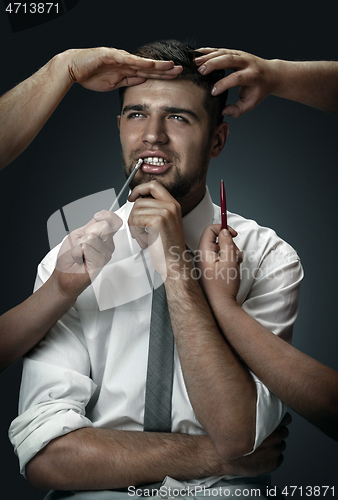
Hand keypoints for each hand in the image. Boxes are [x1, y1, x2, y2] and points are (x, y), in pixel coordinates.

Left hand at [53, 209, 121, 298]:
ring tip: (80, 253)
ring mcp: (106, 253)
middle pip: (104, 226)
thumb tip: (101, 217)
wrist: (65, 274)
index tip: (97, 218)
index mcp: (102, 235)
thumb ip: (91, 225)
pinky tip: (81, 259)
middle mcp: (107, 244)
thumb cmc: (69, 257)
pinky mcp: (101, 261)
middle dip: (88, 232)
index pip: (114, 221)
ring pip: (92, 237)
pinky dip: (78, 252)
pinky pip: (87, 248)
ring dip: (79, 245)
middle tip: (83, 243)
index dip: (107, 216)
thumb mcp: (77, 234)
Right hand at [64, 47, 182, 91]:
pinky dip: (140, 62)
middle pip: (149, 67)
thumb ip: (128, 82)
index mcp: (127, 70)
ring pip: (142, 62)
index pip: (148, 74)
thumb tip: (142, 84)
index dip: (162, 76)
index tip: (175, 78)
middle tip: (181, 70)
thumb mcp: (114, 84)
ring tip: (171, 67)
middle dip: (165, 70)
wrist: (73, 67)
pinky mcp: (111, 56)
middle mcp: (126, 62)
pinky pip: (128, 60)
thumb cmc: (90, 75)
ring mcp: (120, 58)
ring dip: (157, 65)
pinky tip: (151, 65)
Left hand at [127, 181, 185, 277]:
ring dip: (134, 227)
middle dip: (134, 216)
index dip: (139, 189)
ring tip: (144, 238)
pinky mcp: (158, 221)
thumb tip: (138, 201)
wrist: (175, 264)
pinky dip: (136, 233)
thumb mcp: (164, 224)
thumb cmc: (168, 249)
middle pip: (140, 200)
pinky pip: (136, 220)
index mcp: (173, 205)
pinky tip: (145, 240)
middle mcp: (171, 206)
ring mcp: (166, 212)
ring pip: (136, 210)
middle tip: (139, 230)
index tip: (132, 197)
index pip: (153, 185)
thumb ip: (155, 210)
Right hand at [194, 48, 275, 116]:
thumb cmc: (259, 90)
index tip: (213, 92)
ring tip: (195, 62)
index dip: (224, 84)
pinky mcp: (235, 52)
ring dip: (208, 56)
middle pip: (229, 60)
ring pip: (224, 52)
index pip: (237, 78)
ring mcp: (241, 55)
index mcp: (253, 76)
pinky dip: (209, 51)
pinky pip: (221, 49)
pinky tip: (198, 54)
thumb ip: (237, 110)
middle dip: (214, 64)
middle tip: (201, 72)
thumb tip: (223, 111)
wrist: (270, 74)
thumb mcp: (251, 103)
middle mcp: (247, 62)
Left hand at [197, 224, 241, 305]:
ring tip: (234, 266)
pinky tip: (232, 270)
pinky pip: (221, 259)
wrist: (221, 306)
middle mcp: (203, 256)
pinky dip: (229, 261)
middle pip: (217, 239)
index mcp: (204, 252)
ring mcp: (206, 264)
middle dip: (230, 244)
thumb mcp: (230, 260)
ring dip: (231, 254)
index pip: (210, 230)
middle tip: (235, 256)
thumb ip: (227, 243)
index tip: (234, 234)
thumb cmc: (224, 286)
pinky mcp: (210, 270)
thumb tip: (224, 231)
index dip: (223, 228)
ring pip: (221, 249)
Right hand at [226, 412, 290, 475]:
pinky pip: (279, 458)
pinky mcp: (272, 465)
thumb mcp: (240, 421)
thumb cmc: (229, 438)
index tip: (282, 418)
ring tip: (268, 443)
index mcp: (265, 426)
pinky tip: (266, 454)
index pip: (284, 420)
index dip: (283, 418)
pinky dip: (275, 456)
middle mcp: (272, 439)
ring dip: (278, 443)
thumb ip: (253, 415)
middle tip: (274, 430)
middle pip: (284, 432)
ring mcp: (273, 453)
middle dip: (281, 431)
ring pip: (282, 445)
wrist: (220, 457)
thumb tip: (262, 405)